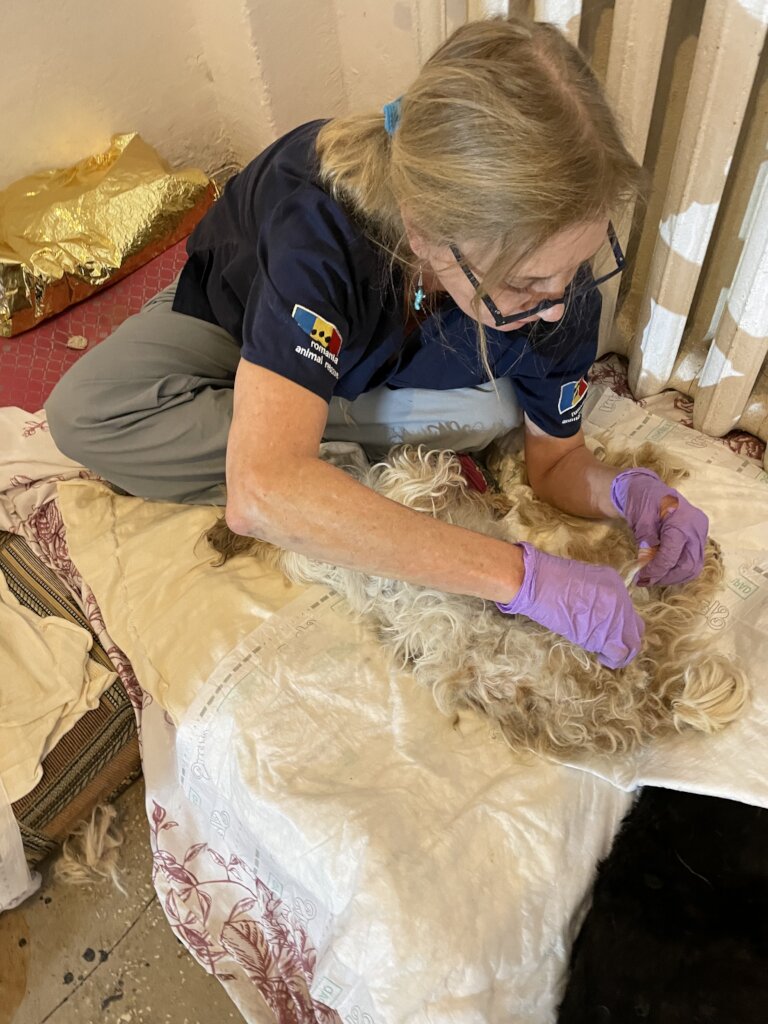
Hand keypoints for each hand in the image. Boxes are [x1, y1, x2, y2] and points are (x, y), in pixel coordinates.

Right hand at [496, 542, 643, 668]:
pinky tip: (601, 657)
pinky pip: (618, 653)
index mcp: (615, 583)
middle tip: (610, 647)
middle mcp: (621, 601)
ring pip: (633, 644)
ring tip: (606, 655)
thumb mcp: (582, 580)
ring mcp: (615, 619)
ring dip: (621, 653)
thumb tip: (595, 614)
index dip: (618, 624)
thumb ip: (595, 596)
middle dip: (625, 640)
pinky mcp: (604, 635)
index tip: (604, 630)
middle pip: (636, 628)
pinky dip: (612, 659)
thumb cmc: (550, 579)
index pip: (627, 610)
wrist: (540, 583)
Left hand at [610, 468, 707, 586]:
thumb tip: (648, 566)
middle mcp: (697, 529)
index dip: (656, 570)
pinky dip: (678, 568)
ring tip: (653, 577)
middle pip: (689, 566)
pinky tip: (662, 569)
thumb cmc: (642, 499)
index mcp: (683, 522)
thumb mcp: (640, 519)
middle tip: (647, 581)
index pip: (672, 556)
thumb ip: (646, 543)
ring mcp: (700, 534)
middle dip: (668, 577)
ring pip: (693, 567)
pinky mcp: (698, 538)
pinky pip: (692, 560)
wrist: (648, 488)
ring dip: (673, 576)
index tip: (641, 578)